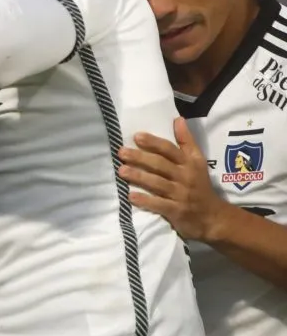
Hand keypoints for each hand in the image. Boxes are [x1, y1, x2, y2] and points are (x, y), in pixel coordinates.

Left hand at [118, 117, 226, 241]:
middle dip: (140, 158)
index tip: (137, 136)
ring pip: (157, 183)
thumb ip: (186, 141)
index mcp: (189, 163)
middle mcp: (185, 177)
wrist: (213, 217)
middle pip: (160, 165)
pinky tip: (131, 196)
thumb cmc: (199, 185)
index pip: (170, 150)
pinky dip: (145, 201)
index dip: (154, 143)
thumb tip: (178, 118)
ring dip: (139, 176)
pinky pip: (159, 205)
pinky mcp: (177, 211)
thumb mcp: (197, 161)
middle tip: (121, 152)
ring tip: (121, 170)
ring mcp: (181, 195)